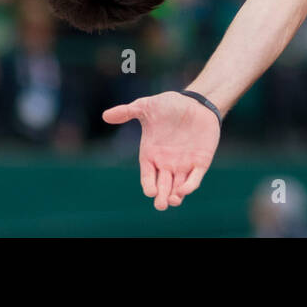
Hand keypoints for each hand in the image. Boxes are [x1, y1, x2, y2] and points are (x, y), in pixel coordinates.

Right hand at [102, 91, 220, 210]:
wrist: (195, 101)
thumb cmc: (169, 105)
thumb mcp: (147, 106)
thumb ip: (128, 112)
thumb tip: (105, 115)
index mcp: (151, 155)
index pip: (148, 176)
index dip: (149, 185)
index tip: (150, 191)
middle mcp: (166, 163)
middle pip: (162, 187)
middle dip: (161, 197)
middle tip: (161, 205)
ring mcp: (184, 164)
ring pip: (178, 187)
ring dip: (176, 196)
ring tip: (173, 200)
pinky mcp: (201, 162)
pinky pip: (195, 178)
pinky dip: (191, 186)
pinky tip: (186, 190)